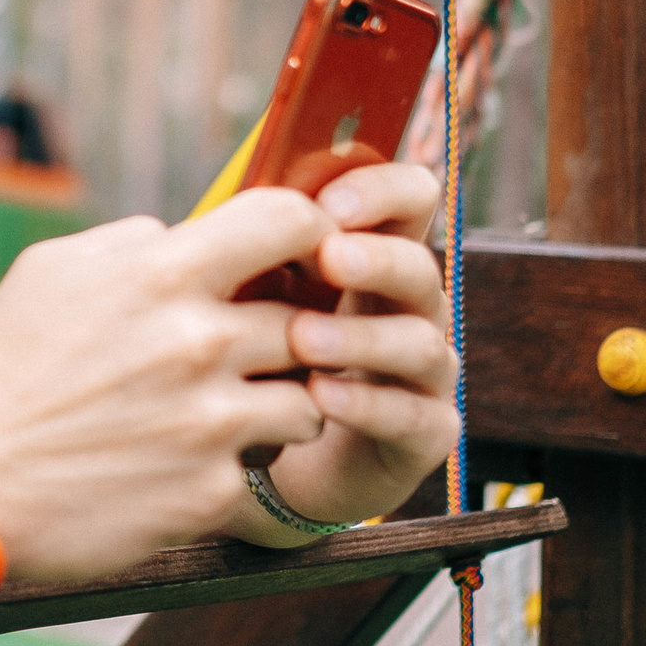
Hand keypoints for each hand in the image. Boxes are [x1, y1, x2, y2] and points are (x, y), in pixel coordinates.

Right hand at [0, 184, 435, 582]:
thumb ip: (132, 242)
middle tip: (255, 348)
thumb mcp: (52, 268)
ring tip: (231, 411)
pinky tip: (188, 463)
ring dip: (280, 404)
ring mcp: (211, 424)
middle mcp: (200, 343)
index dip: (309, 232)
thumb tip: (183, 237)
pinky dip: (233, 467)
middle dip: (290, 332)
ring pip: (308, 402)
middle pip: (312, 320)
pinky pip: (260, 470)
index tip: (298, 254)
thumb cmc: (6, 364)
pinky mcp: (210, 493)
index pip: (291, 221)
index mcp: (164, 273)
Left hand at [251, 161, 458, 535]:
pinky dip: (366, 405)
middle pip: (419, 268)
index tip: (330, 205)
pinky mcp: (426, 434)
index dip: (383, 192)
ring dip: (361, 336)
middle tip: (331, 257)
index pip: (410, 200)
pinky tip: (319, 397)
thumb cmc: (260, 353)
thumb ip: (251, 250)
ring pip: (419, 343)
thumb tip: (219, 213)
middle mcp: (412, 308)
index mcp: (376, 256)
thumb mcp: (252, 293)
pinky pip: (413, 416)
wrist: (271, 453)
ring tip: (302, 338)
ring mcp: (426, 372)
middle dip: (376, 259)